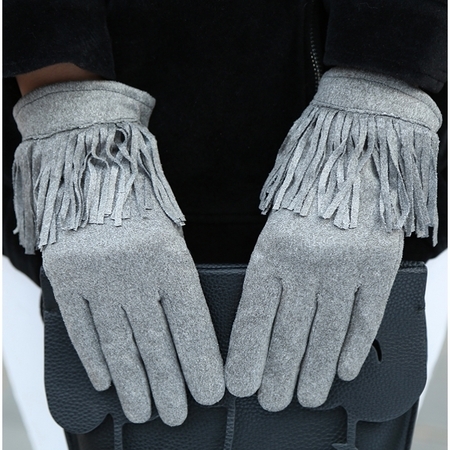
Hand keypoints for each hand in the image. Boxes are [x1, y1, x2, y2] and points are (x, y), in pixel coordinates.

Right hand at [44, 207, 224, 424]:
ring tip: (146, 411)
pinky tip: (107, 383)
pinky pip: (81, 328)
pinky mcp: (65, 277)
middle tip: (177, 415)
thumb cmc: (144, 207)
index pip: (191, 325)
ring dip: (133, 383)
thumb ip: (180, 282)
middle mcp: (135, 273)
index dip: (201, 364)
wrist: (96, 170)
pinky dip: (94, 359)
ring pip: (119, 344)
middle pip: (156, 343)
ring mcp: (97, 277)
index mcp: (172, 261)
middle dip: (169, 385)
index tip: (209, 395)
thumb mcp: (174, 236)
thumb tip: (189, 339)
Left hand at [226, 68, 439, 411]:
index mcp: (271, 252)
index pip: (254, 317)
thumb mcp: (271, 222)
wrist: (352, 153)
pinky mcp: (378, 267)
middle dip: (278, 374)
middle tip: (272, 400)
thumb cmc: (306, 188)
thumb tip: (260, 322)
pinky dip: (353, 347)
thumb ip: (267, 268)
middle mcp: (306, 265)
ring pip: (326, 334)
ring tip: (306, 396)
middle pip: (289, 334)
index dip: (247, 356)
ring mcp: (345, 268)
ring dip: (314, 371)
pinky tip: (343, 369)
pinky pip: (365, 317)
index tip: (241, 383)